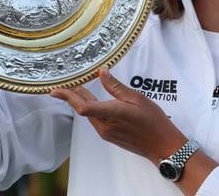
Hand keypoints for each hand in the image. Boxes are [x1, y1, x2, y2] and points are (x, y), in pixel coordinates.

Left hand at [50, 67, 187, 162]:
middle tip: (69, 81)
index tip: (55, 91)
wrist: (162, 146)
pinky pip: (96, 120)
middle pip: (83, 109)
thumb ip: (116, 87)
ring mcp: (106, 133)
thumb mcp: (137, 98)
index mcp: (112, 114)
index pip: (83, 106)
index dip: (68, 97)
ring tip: (81, 87)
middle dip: (75, 95)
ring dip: (84, 101)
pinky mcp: (109, 137)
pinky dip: (92, 109)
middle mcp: (105, 126)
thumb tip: (102, 72)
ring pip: (89, 115)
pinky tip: (95, 101)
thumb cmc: (153, 121)